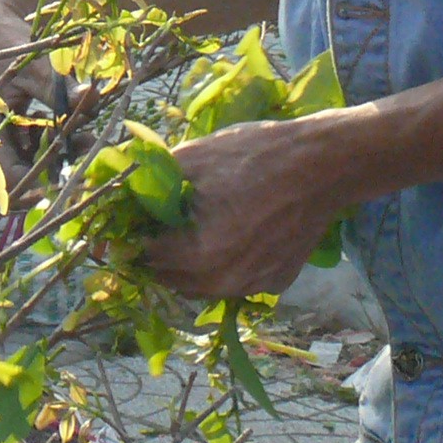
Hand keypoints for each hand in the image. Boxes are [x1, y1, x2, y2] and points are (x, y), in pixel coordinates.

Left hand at [137, 115, 357, 301]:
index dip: (132, 235)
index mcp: (201, 254)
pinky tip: (226, 236)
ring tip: (185, 231)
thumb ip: (149, 184)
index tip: (130, 219)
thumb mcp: (190, 159)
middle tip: (154, 225)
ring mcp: (256, 286)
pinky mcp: (277, 283)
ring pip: (202, 287)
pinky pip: (234, 282)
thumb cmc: (254, 155)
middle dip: (156, 255)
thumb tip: (118, 195)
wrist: (323, 164)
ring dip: (186, 266)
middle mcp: (227, 282)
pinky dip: (221, 267)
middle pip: (171, 279)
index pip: (146, 256)